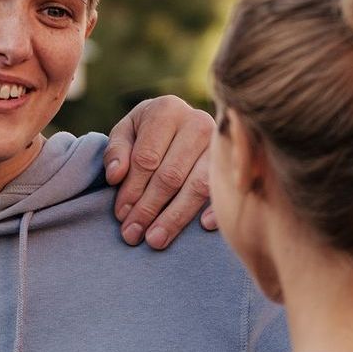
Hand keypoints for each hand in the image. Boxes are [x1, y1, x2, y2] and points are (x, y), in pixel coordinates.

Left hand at [104, 95, 217, 249]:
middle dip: (149, 209)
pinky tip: (202, 226)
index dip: (132, 190)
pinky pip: (227, 187)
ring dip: (175, 216)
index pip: (146, 159)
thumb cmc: (147, 132)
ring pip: (198, 184)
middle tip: (133, 235)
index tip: (121, 215)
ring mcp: (221, 142)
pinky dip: (216, 207)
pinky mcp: (237, 159)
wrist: (182, 122)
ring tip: (155, 240)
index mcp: (166, 111)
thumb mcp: (125, 132)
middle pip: (171, 175)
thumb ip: (115, 151)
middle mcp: (198, 122)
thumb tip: (116, 176)